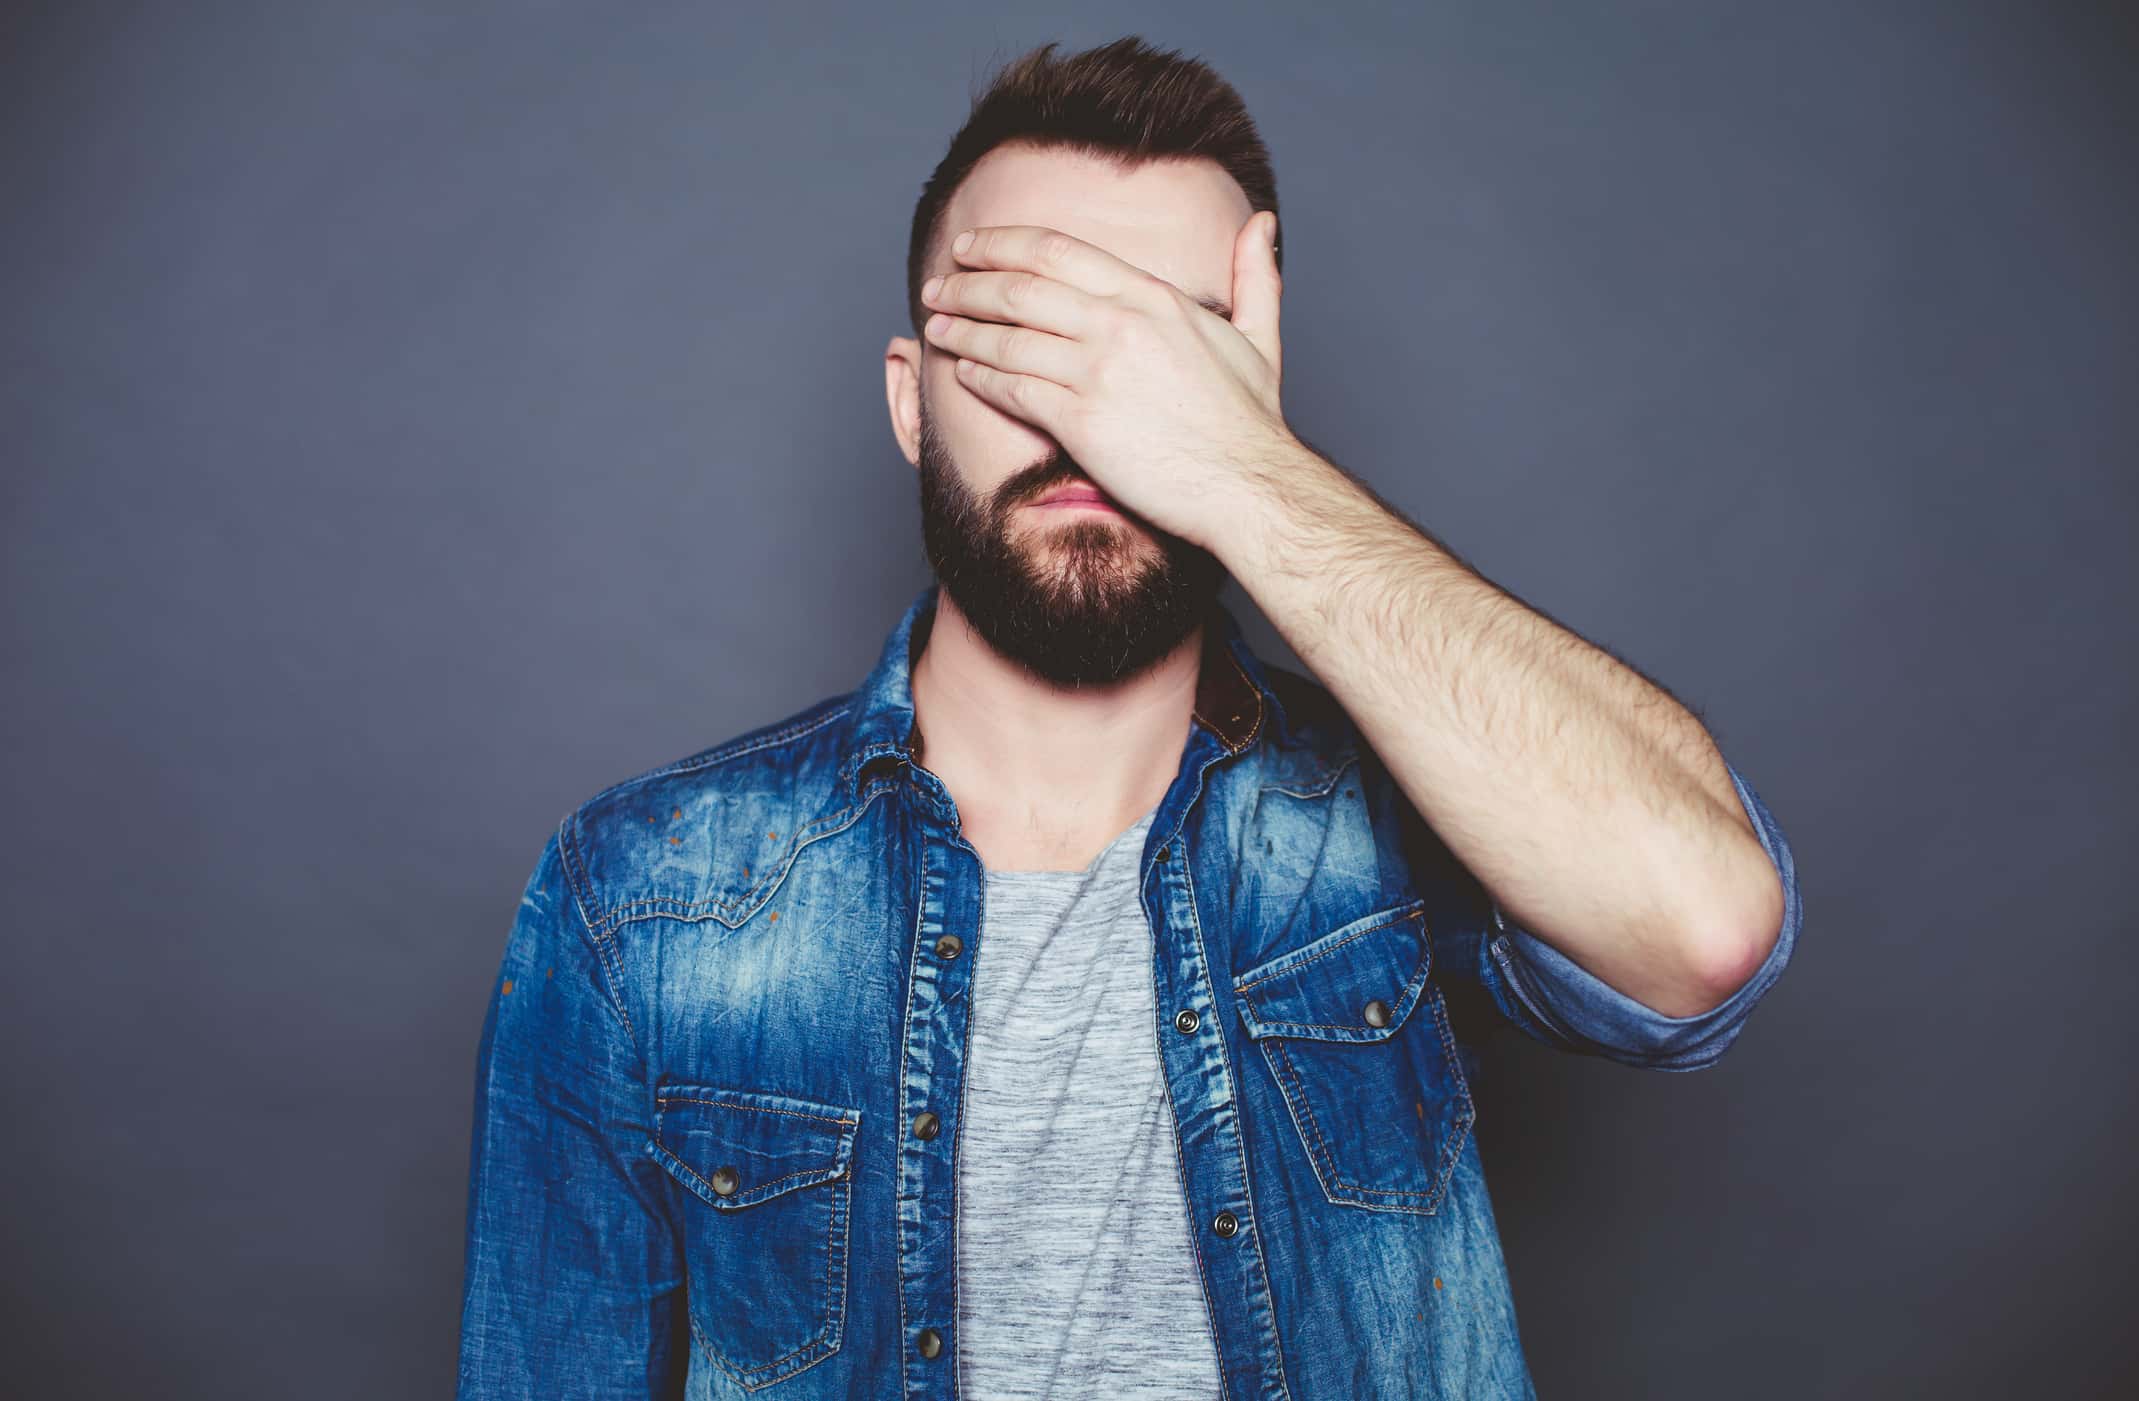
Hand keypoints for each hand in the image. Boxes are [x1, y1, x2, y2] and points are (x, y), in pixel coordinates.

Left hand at [918, 213, 1297, 551]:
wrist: (1248, 485)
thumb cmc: (1251, 422)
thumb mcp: (1261, 336)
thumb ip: (1254, 277)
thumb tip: (1260, 224)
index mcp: (1152, 296)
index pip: (1057, 250)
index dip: (1003, 244)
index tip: (972, 246)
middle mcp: (1119, 324)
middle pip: (1020, 287)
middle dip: (968, 284)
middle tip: (938, 287)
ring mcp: (1097, 372)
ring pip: (1007, 337)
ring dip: (962, 330)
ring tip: (936, 328)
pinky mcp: (1080, 421)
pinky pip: (1013, 389)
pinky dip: (981, 377)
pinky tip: (963, 373)